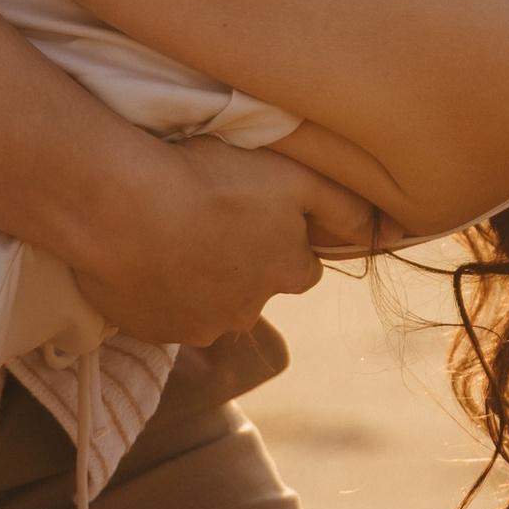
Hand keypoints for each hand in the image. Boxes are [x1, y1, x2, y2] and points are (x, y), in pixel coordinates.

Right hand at [70, 137, 383, 350]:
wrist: (120, 205)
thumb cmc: (209, 179)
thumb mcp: (294, 178)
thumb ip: (344, 207)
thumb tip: (389, 234)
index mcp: (286, 273)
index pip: (300, 266)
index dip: (280, 238)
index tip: (252, 211)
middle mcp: (247, 312)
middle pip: (253, 289)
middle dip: (239, 263)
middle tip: (209, 218)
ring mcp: (196, 328)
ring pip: (207, 304)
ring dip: (197, 278)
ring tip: (170, 233)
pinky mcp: (150, 331)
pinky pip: (162, 312)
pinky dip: (158, 290)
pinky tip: (143, 253)